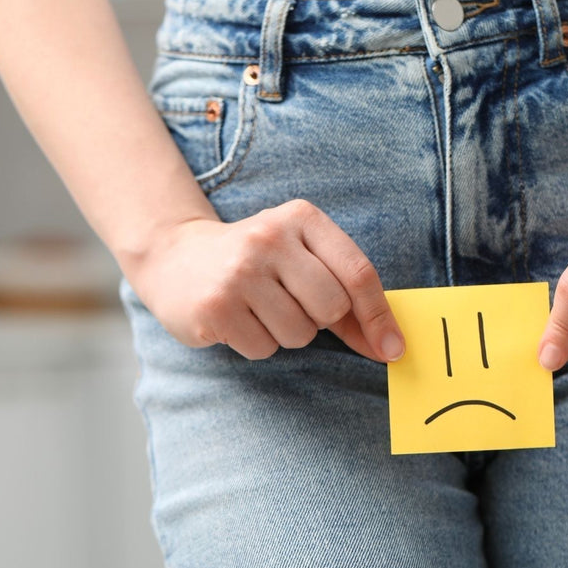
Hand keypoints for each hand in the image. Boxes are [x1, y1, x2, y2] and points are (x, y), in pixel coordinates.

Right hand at [125, 199, 403, 362]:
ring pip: (299, 334)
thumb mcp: (303, 258)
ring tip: (259, 308)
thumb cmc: (257, 262)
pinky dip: (258, 343)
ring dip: (286, 334)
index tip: (393, 349)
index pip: (358, 272)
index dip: (380, 316)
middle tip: (291, 304)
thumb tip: (390, 345)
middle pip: (332, 308)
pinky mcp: (214, 307)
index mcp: (301, 218)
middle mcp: (269, 238)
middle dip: (320, 320)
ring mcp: (239, 272)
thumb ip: (347, 296)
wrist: (174, 256)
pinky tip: (237, 319)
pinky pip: (264, 349)